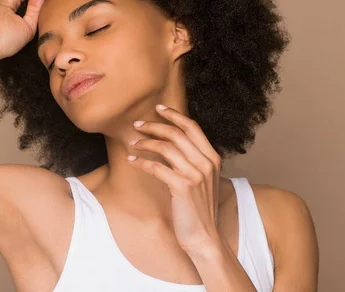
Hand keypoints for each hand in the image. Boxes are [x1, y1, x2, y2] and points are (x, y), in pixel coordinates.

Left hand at [127, 104, 222, 253]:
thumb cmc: (199, 208)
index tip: (158, 108)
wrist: (204, 237)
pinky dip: (141, 162)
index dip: (174, 115)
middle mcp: (206, 163)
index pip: (192, 127)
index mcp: (212, 158)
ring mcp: (195, 174)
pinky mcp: (182, 186)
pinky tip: (132, 161)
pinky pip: (156, 167)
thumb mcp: (202, 180)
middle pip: (176, 133)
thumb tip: (172, 143)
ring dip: (145, 143)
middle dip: (154, 125)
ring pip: (165, 147)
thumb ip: (193, 160)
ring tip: (132, 143)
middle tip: (138, 125)